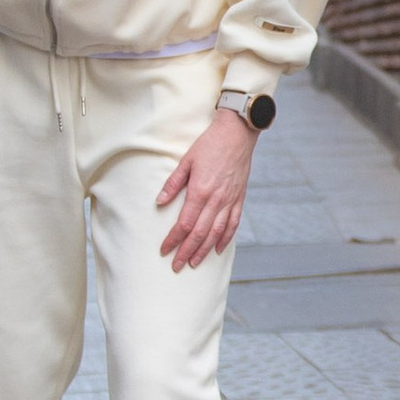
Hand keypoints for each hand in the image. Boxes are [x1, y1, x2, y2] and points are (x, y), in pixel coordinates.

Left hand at [157, 112, 255, 271]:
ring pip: (216, 233)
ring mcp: (230, 200)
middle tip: (176, 266)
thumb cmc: (210, 144)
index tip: (164, 250)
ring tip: (194, 263)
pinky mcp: (239, 198)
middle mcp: (216, 200)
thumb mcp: (187, 160)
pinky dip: (226, 238)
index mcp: (200, 191)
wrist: (237, 133)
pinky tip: (218, 248)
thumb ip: (173, 183)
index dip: (173, 240)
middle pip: (199, 233)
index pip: (184, 224)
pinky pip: (233, 223)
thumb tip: (160, 202)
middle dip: (186, 252)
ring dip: (204, 250)